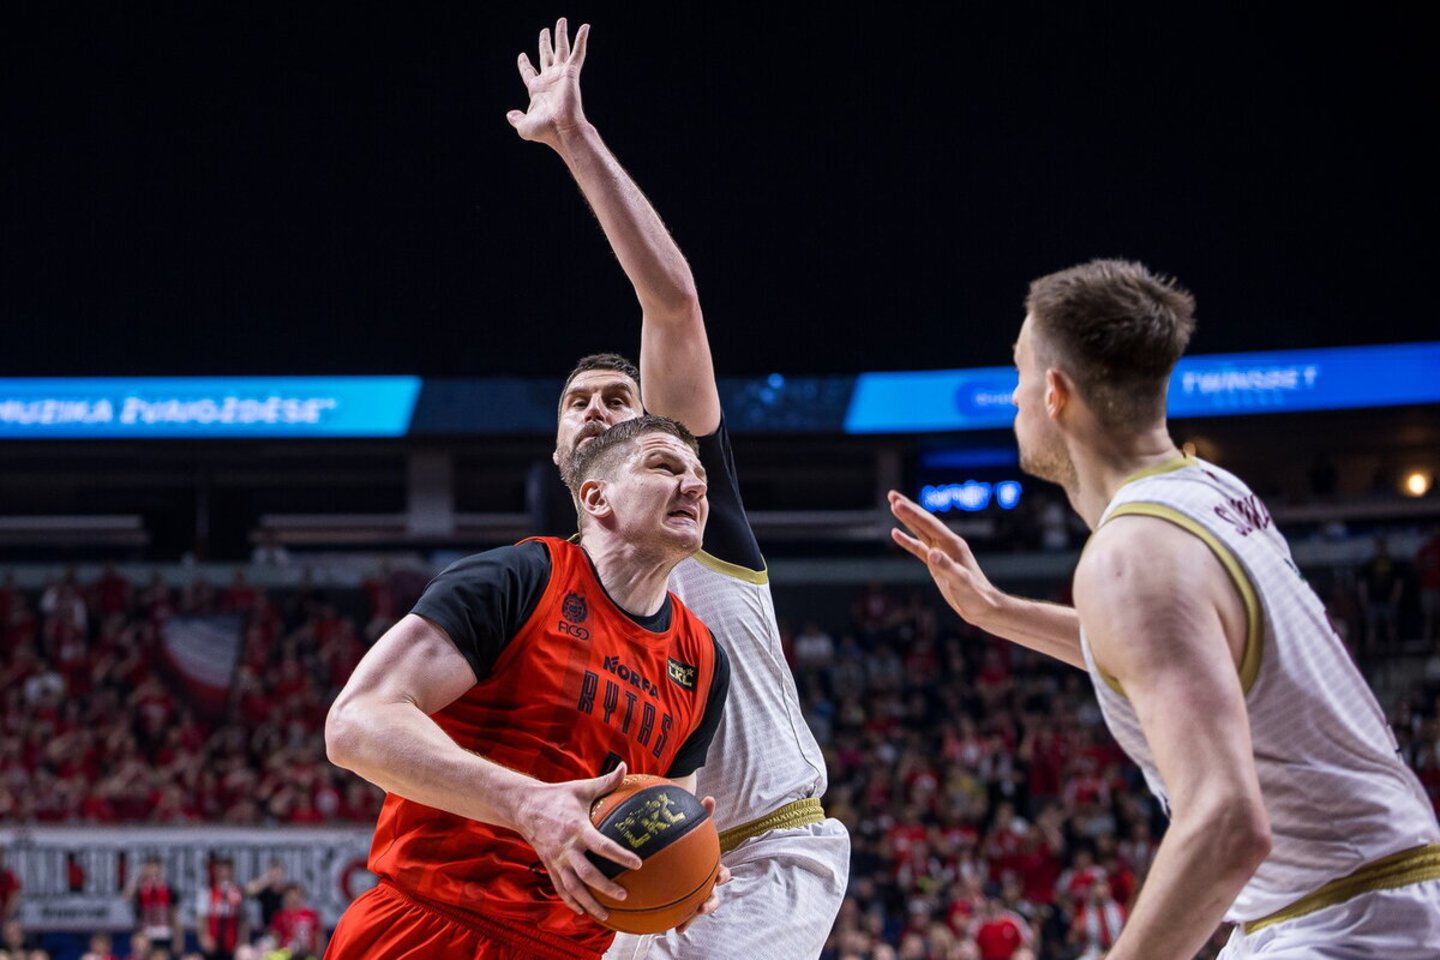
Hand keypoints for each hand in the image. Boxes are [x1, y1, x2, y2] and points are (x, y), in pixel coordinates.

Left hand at [507, 17, 589, 147]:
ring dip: (561, 34)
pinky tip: (585, 27)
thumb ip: (516, 119)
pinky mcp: (572, 73)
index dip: (524, 64)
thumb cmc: (545, 130)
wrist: (562, 129)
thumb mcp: (523, 126)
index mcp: (537, 89)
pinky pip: (578, 52)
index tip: (522, 55)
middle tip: (545, 31)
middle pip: (546, 55)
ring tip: (561, 20)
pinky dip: (581, 39)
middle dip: (545, 43)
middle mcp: (549, 79)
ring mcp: (561, 75)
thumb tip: (509, 115)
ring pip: (561, 49)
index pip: (529, 72)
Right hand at [516, 763, 642, 920]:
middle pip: (587, 873)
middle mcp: (566, 848)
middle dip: (605, 887)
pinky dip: (572, 903)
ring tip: (607, 916)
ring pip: (573, 888)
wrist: (524, 807)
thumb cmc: (559, 796)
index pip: (602, 845)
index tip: (638, 864)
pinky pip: (561, 889)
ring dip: (589, 903)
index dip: (620, 856)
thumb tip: (625, 767)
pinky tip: (584, 913)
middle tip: (624, 896)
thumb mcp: (582, 787)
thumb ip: (606, 782)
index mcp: (577, 828)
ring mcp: (556, 860)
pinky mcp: (549, 867)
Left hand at [675, 796, 728, 933]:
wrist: (673, 857)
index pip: (722, 872)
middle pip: (712, 895)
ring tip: (684, 924)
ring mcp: (694, 895)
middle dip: (710, 902)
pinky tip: (670, 927)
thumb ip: (701, 816)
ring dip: (693, 917)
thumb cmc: (687, 841)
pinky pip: (680, 914)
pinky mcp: (682, 904)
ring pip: (697, 909)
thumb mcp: (692, 828)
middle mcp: (705, 883)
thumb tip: (710, 797)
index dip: (722, 875)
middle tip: (702, 905)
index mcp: (710, 867)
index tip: (720, 876)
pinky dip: (678, 921)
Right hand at [889, 490, 1000, 626]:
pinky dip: (907, 540)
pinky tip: (896, 533)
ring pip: (920, 531)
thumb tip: (931, 554)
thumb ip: (947, 567)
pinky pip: (919, 548)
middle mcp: (947, 544)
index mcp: (953, 544)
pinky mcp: (936, 564)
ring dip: (907, 518)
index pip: (929, 525)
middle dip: (908, 508)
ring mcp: (940, 553)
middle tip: (891, 494)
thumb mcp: (961, 582)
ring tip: (893, 505)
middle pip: (924, 522)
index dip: (913, 514)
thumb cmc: (976, 595)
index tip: (897, 503)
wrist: (983, 607)